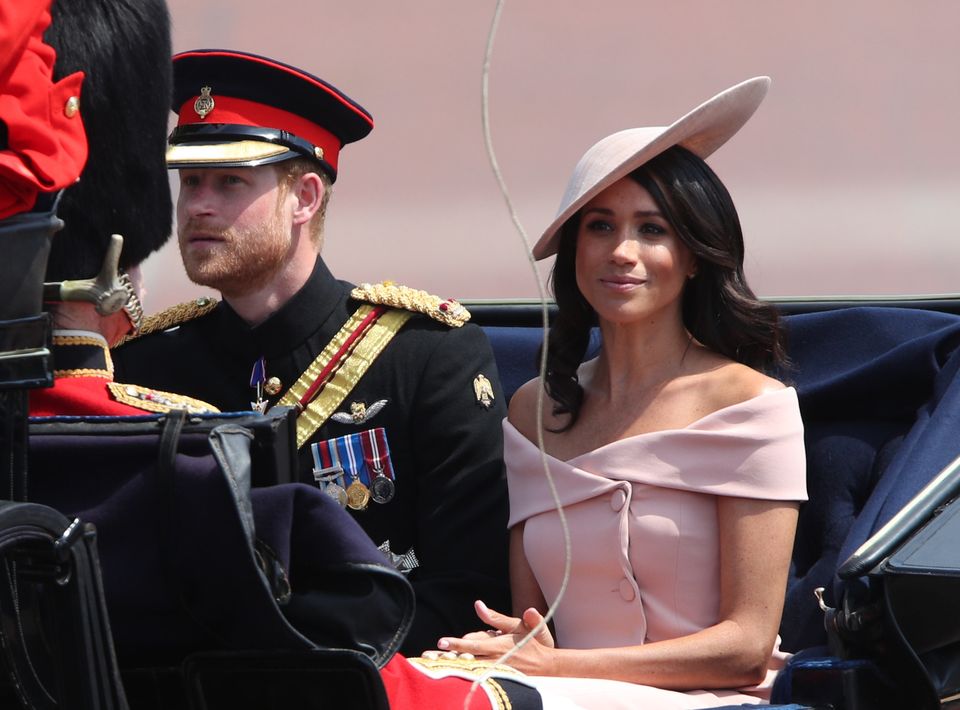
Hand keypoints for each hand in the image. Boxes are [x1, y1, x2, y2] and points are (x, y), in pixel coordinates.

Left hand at [431, 600, 555, 674]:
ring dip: (452, 666)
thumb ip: (496, 617)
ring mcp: (496, 671)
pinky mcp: (498, 678)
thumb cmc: (532, 641)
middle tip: (428, 656)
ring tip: (435, 664)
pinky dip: (465, 673)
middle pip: (467, 660)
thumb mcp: (516, 625)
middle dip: (448, 658)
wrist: (547, 665)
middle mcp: (495, 661)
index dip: (457, 645)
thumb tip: (478, 604)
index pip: (473, 645)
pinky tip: (452, 672)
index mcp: (499, 646)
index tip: (442, 642)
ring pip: (470, 669)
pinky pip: (478, 675)